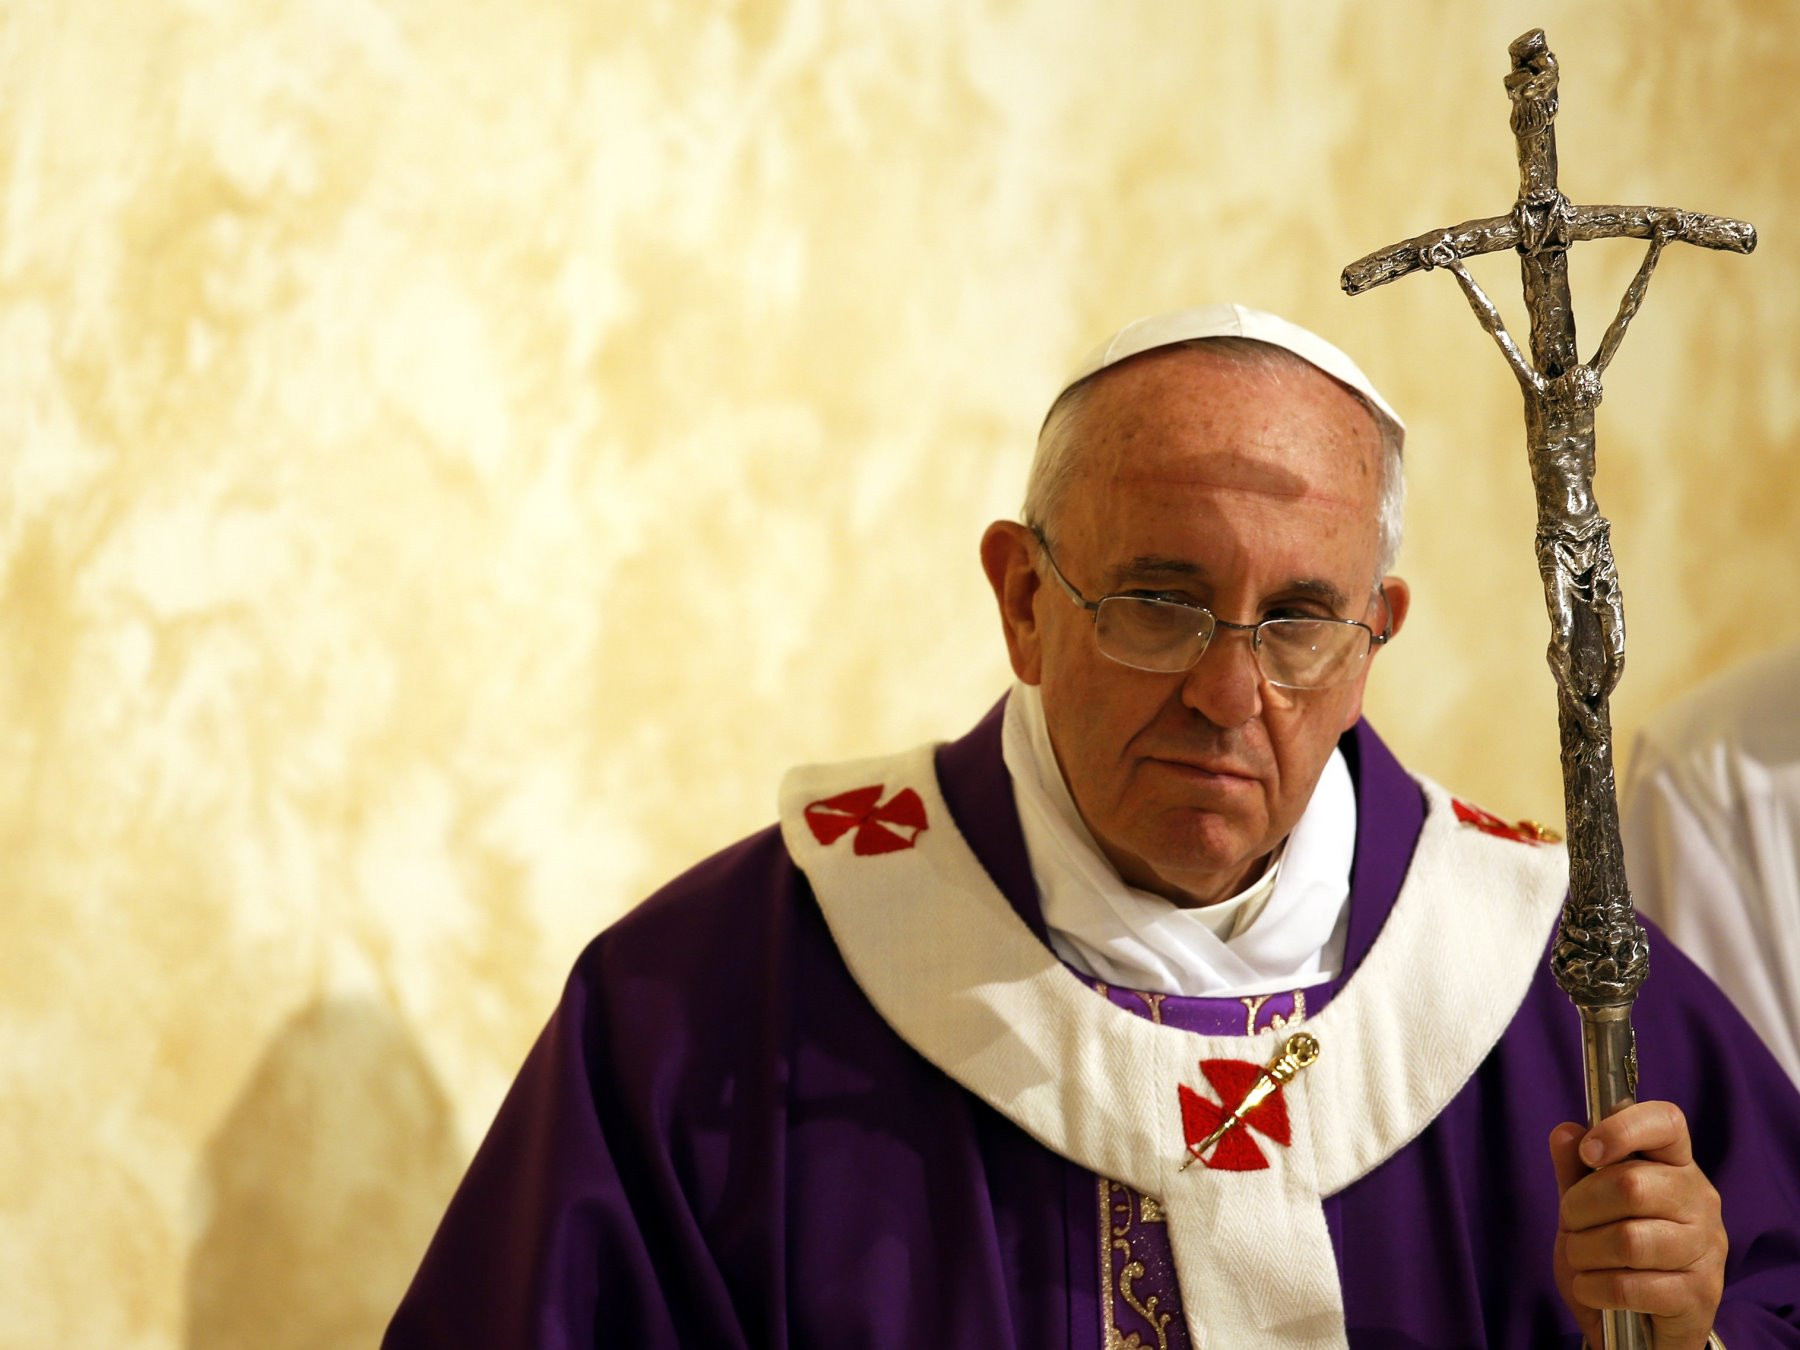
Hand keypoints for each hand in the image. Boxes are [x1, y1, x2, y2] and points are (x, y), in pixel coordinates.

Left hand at [1548, 1101, 1725, 1349]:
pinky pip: (1629, 1286)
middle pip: (1631, 1185)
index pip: (1667, 1123)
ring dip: (1585, 1252)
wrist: (1641, 1327)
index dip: (1623, 1128)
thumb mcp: (1585, 1208)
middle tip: (1572, 1223)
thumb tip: (1566, 1132)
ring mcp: (1706, 1250)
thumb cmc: (1612, 1255)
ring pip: (1628, 1240)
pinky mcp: (1699, 1296)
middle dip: (1580, 1207)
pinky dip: (1593, 1288)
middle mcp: (1700, 1201)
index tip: (1589, 1151)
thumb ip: (1575, 1170)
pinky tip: (1592, 1289)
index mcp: (1675, 1166)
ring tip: (1582, 1260)